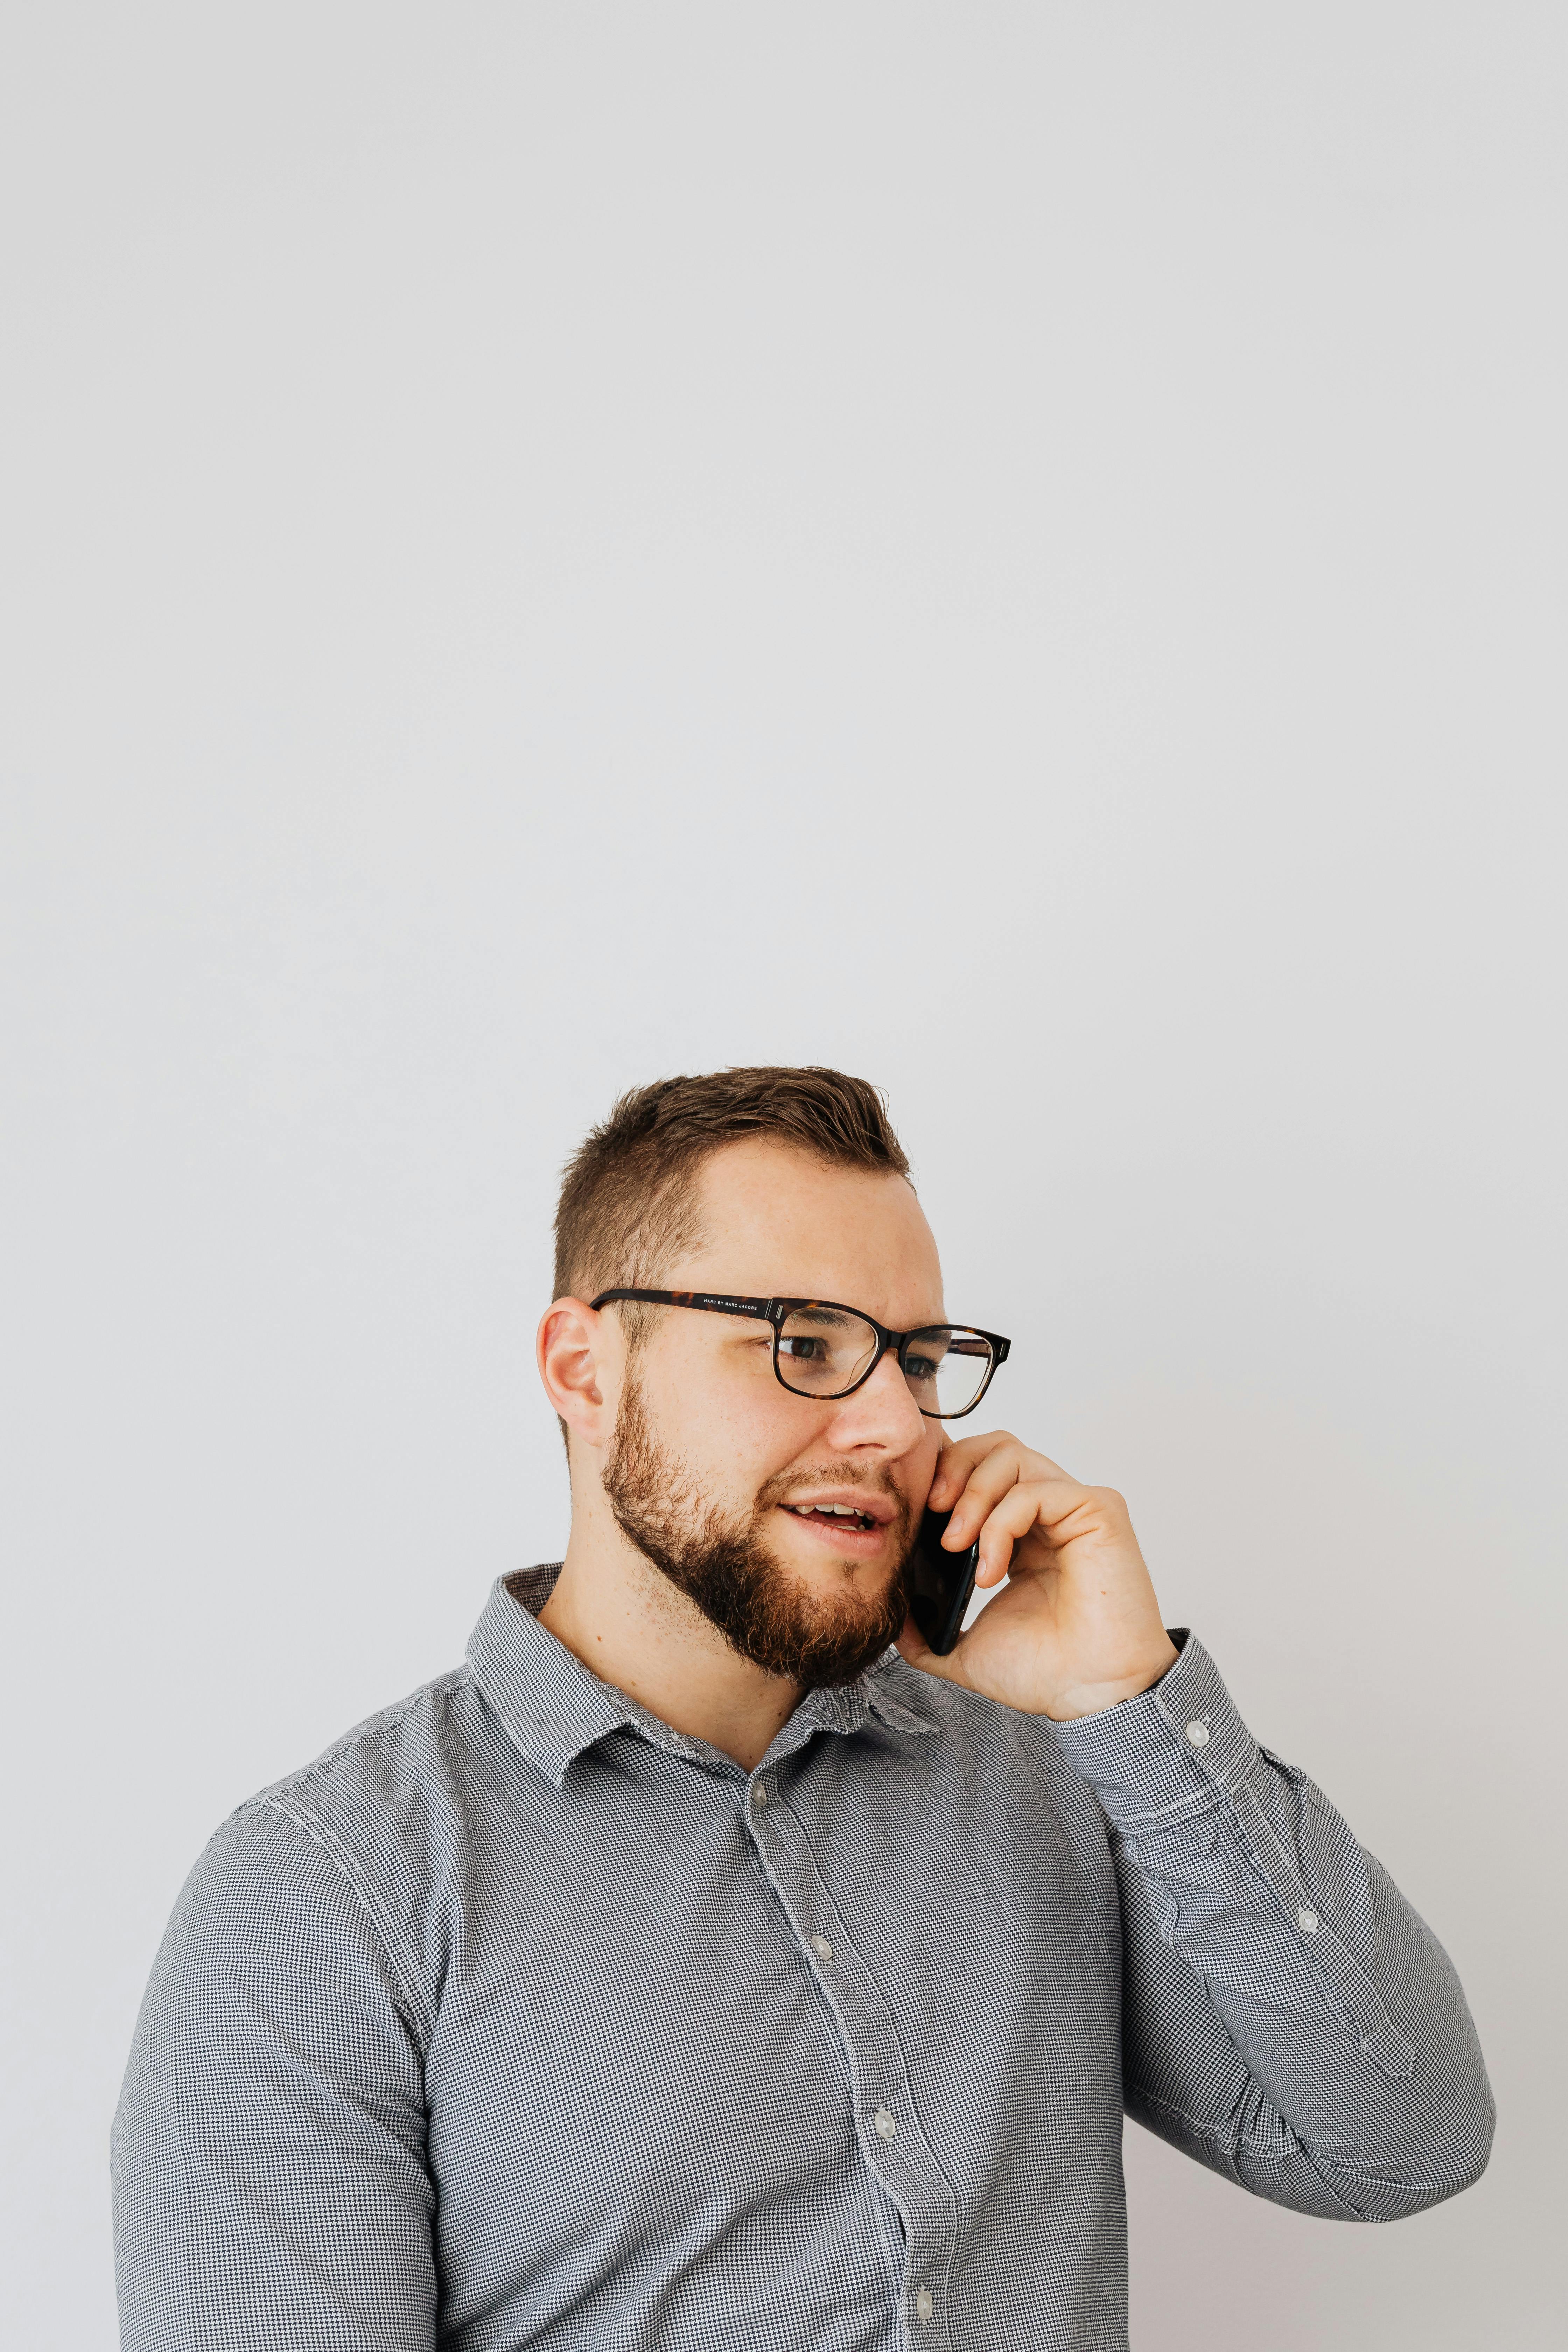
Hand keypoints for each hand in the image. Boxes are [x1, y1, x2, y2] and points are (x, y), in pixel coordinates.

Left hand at [895, 1431, 1178, 1720]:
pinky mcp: (1098, 1511)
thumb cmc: (1043, 1671)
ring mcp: (1075, 1507)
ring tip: (957, 1546)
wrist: (1089, 1697)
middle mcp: (1050, 1512)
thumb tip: (893, 1616)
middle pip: (994, 1447)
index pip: (979, 1470)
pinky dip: (1000, 1524)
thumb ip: (925, 1630)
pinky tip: (991, 1570)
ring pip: (1012, 1455)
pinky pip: (1036, 1489)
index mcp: (1022, 1534)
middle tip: (932, 1513)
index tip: (917, 1512)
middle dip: (953, 1470)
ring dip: (972, 1494)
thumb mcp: (961, 1647)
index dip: (943, 1476)